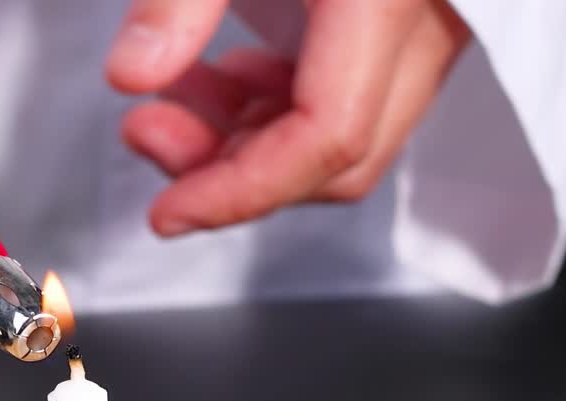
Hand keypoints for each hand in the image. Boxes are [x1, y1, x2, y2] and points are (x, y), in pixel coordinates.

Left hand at [105, 0, 470, 235]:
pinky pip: (356, 95)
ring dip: (250, 138)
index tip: (167, 213)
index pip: (327, 141)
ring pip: (345, 132)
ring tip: (170, 101)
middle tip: (147, 135)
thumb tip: (131, 77)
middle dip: (232, 171)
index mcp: (389, 1)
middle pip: (338, 157)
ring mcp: (434, 27)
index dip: (239, 191)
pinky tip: (225, 77)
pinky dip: (282, 107)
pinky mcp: (419, 21)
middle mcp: (431, 26)